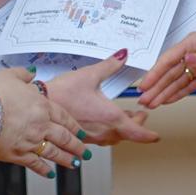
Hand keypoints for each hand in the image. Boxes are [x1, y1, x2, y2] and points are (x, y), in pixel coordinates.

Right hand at [0, 68, 87, 177]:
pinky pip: (35, 164)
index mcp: (41, 105)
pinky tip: (50, 174)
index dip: (74, 125)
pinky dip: (44, 170)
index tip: (81, 131)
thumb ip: (24, 74)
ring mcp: (30, 141)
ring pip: (54, 153)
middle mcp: (40, 125)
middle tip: (84, 151)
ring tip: (74, 164)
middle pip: (64, 137)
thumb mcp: (10, 75)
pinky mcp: (18, 155)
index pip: (64, 117)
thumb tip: (30, 73)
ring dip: (66, 159)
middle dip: (76, 145)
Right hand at [45, 53, 159, 145]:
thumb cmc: (62, 93)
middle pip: (127, 134)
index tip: (156, 136)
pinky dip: (108, 131)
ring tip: (123, 118)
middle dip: (136, 125)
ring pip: (114, 138)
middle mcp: (103, 131)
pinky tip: (102, 122)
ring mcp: (92, 137)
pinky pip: (101, 139)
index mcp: (110, 117)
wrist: (40, 106)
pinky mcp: (81, 138)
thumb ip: (110, 65)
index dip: (149, 135)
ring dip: (122, 129)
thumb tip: (123, 55)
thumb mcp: (89, 75)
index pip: (137, 132)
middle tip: (140, 116)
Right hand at [134, 22, 195, 109]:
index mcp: (192, 43)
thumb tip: (188, 60)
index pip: (168, 59)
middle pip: (169, 72)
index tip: (145, 84)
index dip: (155, 73)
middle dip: (156, 87)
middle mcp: (191, 54)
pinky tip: (167, 100)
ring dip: (164, 92)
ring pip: (176, 81)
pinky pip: (188, 86)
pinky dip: (177, 94)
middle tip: (145, 100)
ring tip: (152, 104)